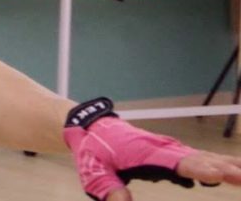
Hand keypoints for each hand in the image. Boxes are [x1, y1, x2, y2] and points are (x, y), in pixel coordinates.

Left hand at [64, 98, 240, 199]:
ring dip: (225, 164)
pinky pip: (196, 157)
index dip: (198, 170)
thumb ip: (108, 188)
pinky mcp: (170, 151)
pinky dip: (216, 161)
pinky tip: (233, 169)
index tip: (219, 175)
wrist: (91, 128)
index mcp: (144, 154)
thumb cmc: (93, 151)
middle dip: (222, 168)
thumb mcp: (93, 172)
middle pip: (195, 159)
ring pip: (200, 156)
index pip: (175, 163)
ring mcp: (167, 148)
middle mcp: (160, 148)